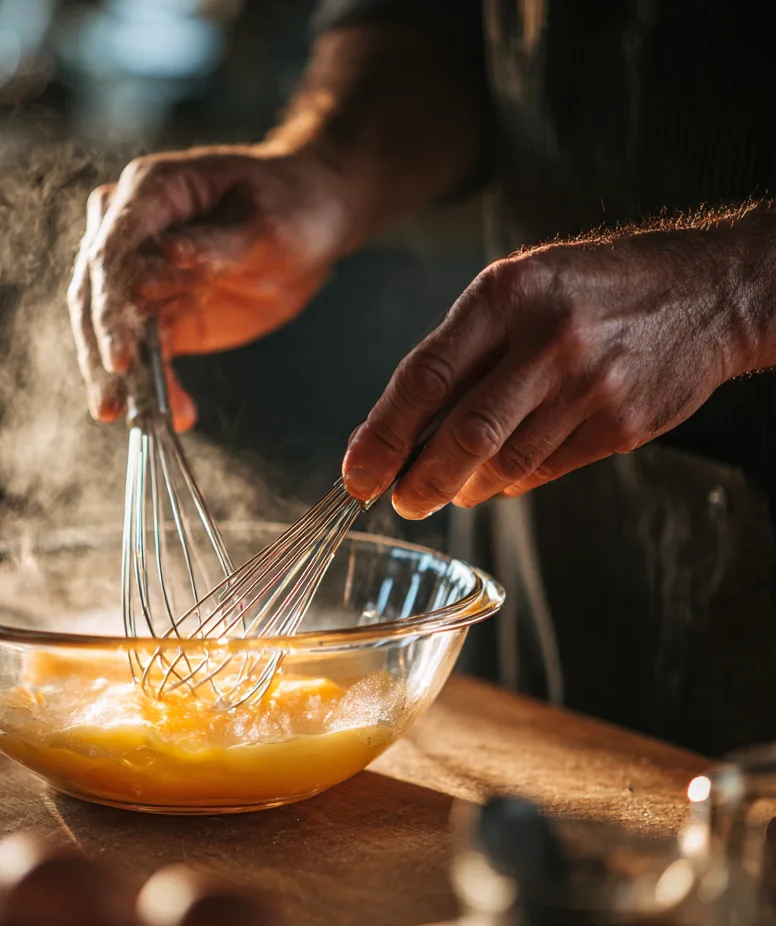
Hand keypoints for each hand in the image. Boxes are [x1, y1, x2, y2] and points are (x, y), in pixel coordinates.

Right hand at [68, 145, 354, 430]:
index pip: (111, 250)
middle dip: (102, 352)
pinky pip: (144, 353)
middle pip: (95, 294)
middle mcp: (130, 227)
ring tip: (140, 420)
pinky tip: (176, 413)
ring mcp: (141, 272)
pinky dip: (154, 386)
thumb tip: (168, 256)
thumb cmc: (292, 204)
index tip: (120, 356)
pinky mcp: (160, 312)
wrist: (313, 222)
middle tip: (113, 404)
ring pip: (109, 330)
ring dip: (121, 379)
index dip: (108, 305)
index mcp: (150, 190)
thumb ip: (216, 242)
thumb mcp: (267, 222)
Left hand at [342, 227, 761, 516]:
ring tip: (449, 487)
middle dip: (419, 482)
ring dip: (464, 487)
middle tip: (401, 500)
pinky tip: (496, 476)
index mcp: (506, 296)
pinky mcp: (621, 425)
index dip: (382, 435)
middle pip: (464, 436)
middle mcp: (548, 341)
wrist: (705, 293)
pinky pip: (545, 471)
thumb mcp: (516, 289)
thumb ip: (459, 352)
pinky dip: (509, 482)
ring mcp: (590, 386)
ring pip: (504, 464)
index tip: (357, 472)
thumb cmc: (590, 290)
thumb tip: (396, 428)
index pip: (425, 379)